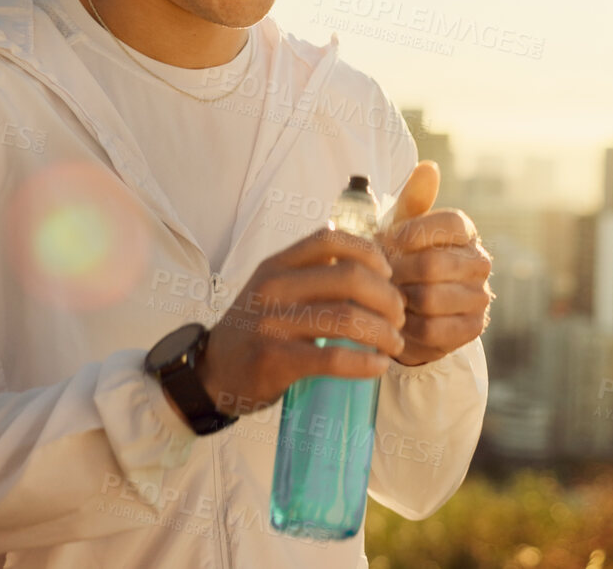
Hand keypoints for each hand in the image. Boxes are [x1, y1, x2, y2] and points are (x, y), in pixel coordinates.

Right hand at [197, 226, 407, 416]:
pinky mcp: (276, 360)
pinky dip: (366, 363)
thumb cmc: (256, 329)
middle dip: (387, 298)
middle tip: (399, 317)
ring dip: (384, 333)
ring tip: (395, 344)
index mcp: (276, 265)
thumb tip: (366, 260)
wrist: (213, 372)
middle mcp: (273, 288)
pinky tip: (379, 366)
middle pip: (349, 278)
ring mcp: (273, 324)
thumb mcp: (273, 288)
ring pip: (347, 318)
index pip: (330, 240)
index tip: (388, 273)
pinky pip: (333, 358)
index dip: (369, 252)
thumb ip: (309, 272)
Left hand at [378, 161, 493, 366]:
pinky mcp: (473, 327)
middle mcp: (480, 261)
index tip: (387, 242)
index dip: (411, 234)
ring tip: (385, 297)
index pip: (447, 223)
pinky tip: (398, 320)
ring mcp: (480, 296)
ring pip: (431, 299)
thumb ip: (414, 199)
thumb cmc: (402, 257)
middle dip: (397, 272)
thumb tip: (428, 167)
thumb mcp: (402, 226)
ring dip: (400, 300)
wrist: (408, 307)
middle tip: (377, 276)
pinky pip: (434, 330)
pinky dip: (409, 328)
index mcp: (466, 231)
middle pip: (433, 265)